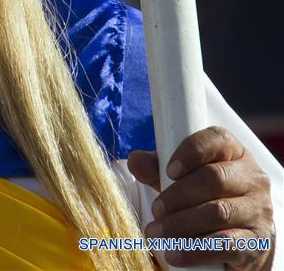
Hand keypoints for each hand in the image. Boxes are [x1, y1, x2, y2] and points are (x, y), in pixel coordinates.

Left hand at [128, 126, 274, 268]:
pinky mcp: (257, 242)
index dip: (191, 152)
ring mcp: (258, 210)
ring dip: (181, 224)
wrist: (242, 238)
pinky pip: (227, 245)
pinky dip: (196, 250)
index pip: (216, 140)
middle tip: (155, 209)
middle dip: (178, 194)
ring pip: (218, 212)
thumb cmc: (207, 196)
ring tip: (156, 232)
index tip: (168, 170)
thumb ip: (158, 167)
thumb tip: (134, 160)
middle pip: (215, 178)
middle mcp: (252, 178)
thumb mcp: (183, 177)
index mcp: (234, 152)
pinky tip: (174, 253)